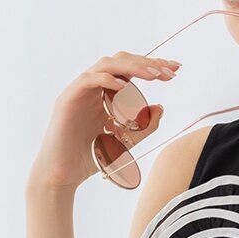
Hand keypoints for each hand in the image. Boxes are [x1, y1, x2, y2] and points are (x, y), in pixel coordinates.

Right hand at [28, 52, 180, 191]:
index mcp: (106, 94)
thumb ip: (144, 126)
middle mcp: (93, 88)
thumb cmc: (91, 159)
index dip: (152, 67)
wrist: (63, 175)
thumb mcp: (127, 142)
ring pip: (105, 65)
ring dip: (132, 67)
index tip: (175, 70)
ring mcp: (79, 92)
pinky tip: (124, 86)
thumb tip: (160, 107)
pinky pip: (87, 81)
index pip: (131, 71)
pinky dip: (106, 79)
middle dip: (147, 63)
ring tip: (153, 75)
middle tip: (170, 70)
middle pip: (121, 62)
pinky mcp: (67, 100)